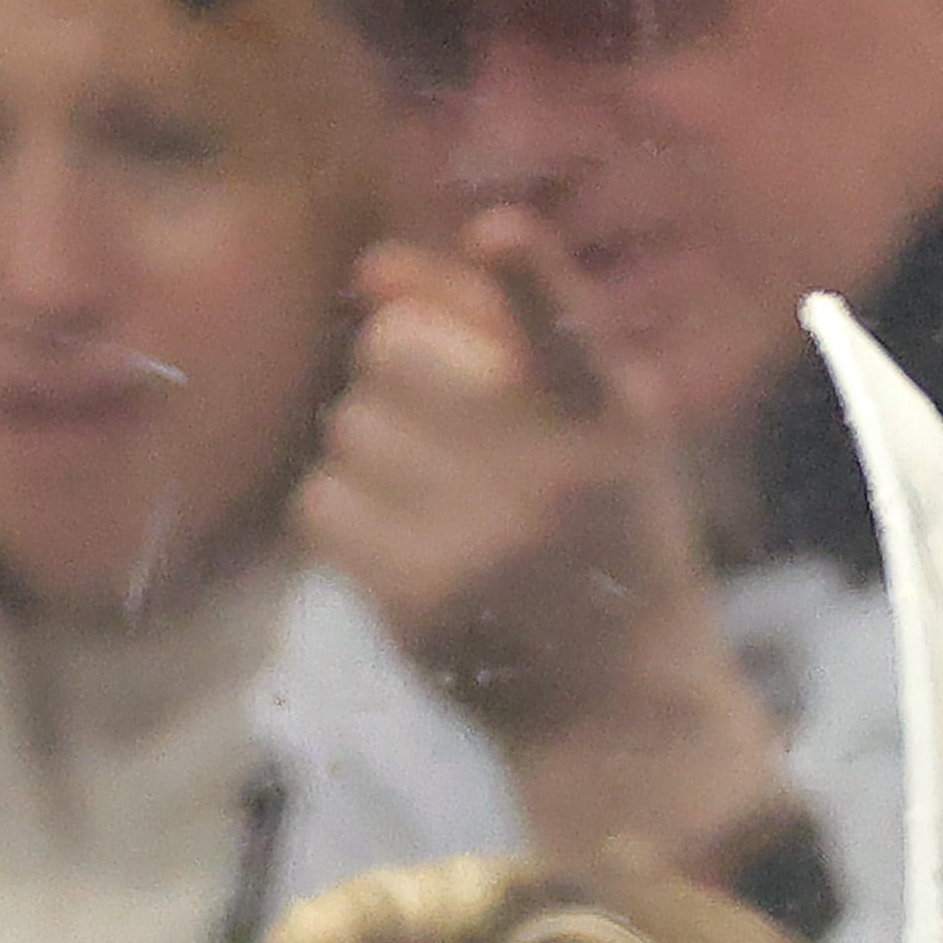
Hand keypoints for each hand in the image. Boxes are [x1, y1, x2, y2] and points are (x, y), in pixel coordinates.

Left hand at [293, 208, 785, 862]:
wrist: (622, 705)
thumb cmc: (605, 534)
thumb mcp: (599, 428)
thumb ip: (497, 328)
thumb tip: (367, 272)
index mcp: (615, 418)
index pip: (565, 328)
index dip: (528, 276)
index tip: (499, 237)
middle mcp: (556, 475)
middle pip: (391, 349)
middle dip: (402, 378)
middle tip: (461, 441)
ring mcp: (484, 540)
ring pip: (348, 424)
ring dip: (378, 455)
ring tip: (452, 509)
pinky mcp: (420, 598)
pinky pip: (320, 502)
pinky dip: (349, 521)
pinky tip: (413, 552)